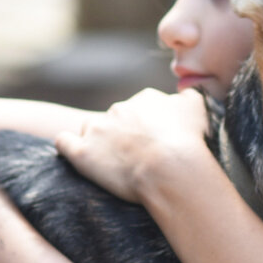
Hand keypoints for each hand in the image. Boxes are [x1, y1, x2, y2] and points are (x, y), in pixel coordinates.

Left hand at [55, 89, 209, 203]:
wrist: (171, 168)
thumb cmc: (188, 141)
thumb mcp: (198, 108)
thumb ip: (190, 96)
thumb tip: (186, 94)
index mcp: (145, 99)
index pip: (141, 108)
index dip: (146, 126)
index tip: (154, 142)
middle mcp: (119, 109)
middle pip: (115, 119)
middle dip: (123, 135)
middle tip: (138, 157)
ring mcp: (98, 130)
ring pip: (91, 129)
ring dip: (98, 141)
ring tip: (111, 161)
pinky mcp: (82, 152)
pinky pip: (64, 142)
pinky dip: (69, 147)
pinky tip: (77, 155)